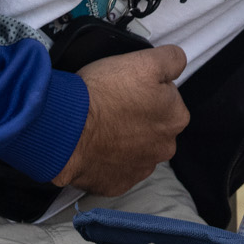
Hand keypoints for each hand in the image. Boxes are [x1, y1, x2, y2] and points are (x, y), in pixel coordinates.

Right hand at [52, 45, 189, 194]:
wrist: (65, 129)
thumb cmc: (103, 94)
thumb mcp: (144, 61)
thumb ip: (171, 60)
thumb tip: (177, 63)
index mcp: (176, 118)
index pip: (168, 98)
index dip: (146, 89)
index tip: (128, 88)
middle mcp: (164, 148)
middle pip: (154, 125)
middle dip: (138, 117)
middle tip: (113, 106)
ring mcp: (140, 169)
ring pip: (135, 148)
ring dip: (124, 139)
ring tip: (101, 126)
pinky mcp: (117, 183)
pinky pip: (116, 168)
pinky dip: (108, 158)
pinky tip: (95, 145)